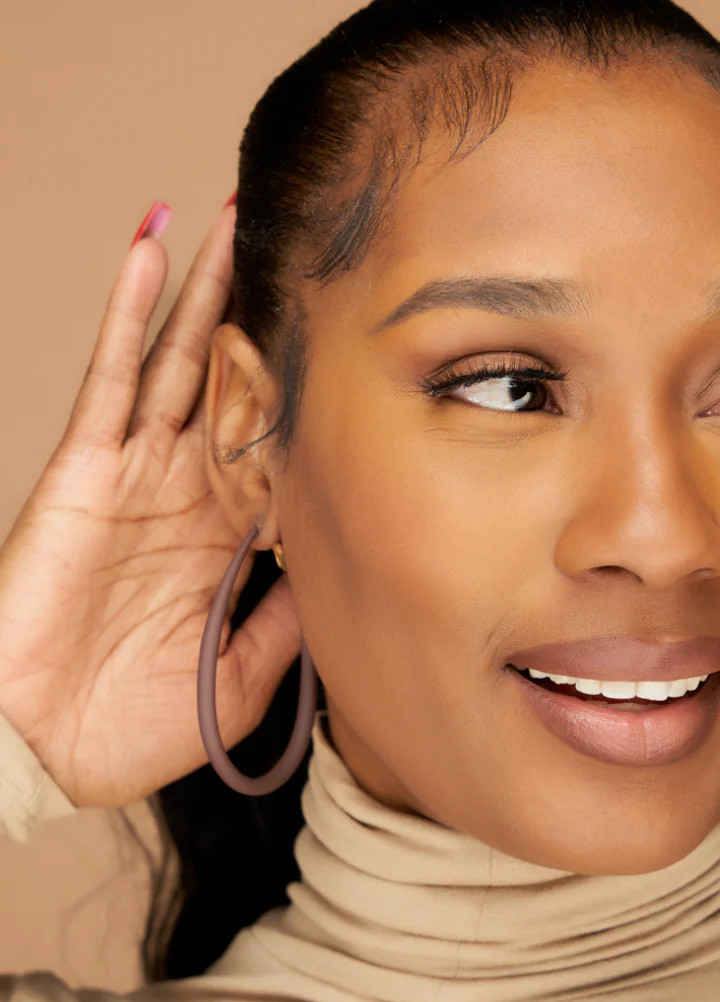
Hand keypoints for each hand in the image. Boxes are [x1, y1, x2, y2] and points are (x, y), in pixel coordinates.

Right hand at [0, 203, 300, 808]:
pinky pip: (112, 377)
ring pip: (180, 358)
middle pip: (238, 382)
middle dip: (268, 317)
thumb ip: (292, 617)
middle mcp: (192, 490)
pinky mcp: (85, 467)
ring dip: (207, 289)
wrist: (43, 750)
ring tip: (238, 219)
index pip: (287, 445)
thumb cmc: (134, 724)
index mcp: (236, 537)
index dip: (320, 393)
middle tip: (307, 247)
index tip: (364, 338)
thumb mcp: (243, 674)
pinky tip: (150, 253)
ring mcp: (139, 472)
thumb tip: (342, 564)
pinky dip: (129, 314)